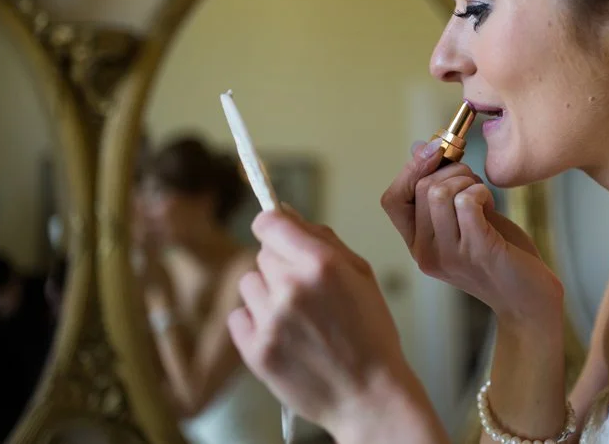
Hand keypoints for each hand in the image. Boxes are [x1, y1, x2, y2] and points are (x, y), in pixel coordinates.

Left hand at [227, 209, 430, 434]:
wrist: (369, 394)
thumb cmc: (371, 335)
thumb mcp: (362, 275)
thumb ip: (323, 240)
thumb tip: (287, 212)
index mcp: (321, 264)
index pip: (269, 223)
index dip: (274, 226)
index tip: (278, 235)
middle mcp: (291, 287)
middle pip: (262, 254)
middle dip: (280, 265)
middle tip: (306, 291)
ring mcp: (270, 320)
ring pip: (248, 283)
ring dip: (266, 294)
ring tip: (295, 316)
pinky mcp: (254, 350)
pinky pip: (237, 316)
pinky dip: (254, 323)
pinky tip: (282, 335)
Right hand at [380, 140, 562, 325]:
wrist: (529, 300)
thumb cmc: (500, 255)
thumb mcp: (466, 220)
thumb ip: (444, 190)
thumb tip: (420, 147)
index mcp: (418, 245)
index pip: (391, 200)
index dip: (409, 169)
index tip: (436, 150)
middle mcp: (426, 253)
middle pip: (421, 188)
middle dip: (453, 170)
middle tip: (475, 182)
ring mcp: (449, 255)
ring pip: (439, 192)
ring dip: (467, 181)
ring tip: (484, 197)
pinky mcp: (476, 252)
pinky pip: (466, 201)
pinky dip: (481, 192)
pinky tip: (492, 205)